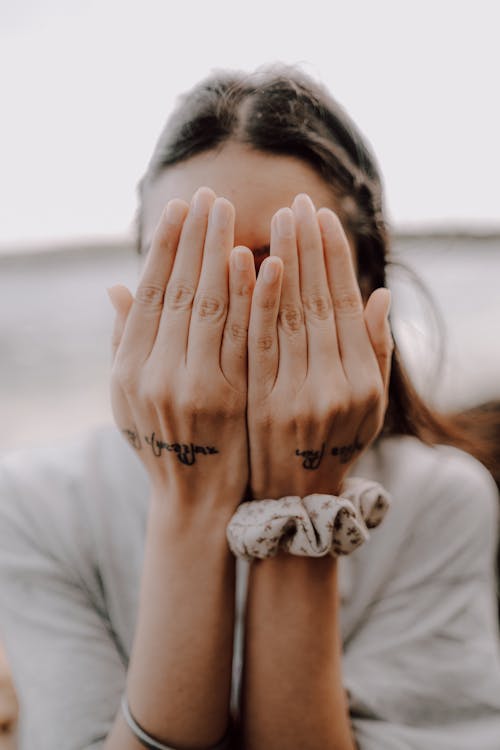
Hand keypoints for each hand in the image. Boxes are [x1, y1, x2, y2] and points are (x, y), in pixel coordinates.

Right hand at [107, 188, 255, 510]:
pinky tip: (258, 261)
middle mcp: (155, 374)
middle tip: (211, 194)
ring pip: (209, 305)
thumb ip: (124, 342)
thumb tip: (115, 287)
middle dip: (197, 238)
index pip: (150, 294)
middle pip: (179, 290)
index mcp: (127, 369)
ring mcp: (194, 386)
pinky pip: (241, 337)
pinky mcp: (231, 397)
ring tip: (233, 214)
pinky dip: (248, 297)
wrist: (196, 498)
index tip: (182, 209)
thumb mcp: (128, 398)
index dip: (166, 248)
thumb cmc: (161, 441)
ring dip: (221, 253)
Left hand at [247, 193, 391, 500]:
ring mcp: (296, 395)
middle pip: (316, 301)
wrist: (295, 498)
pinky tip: (252, 264)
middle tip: (297, 201)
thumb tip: (381, 294)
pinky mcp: (262, 404)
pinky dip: (257, 302)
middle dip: (307, 247)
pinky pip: (258, 344)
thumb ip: (375, 350)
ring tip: (275, 219)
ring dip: (283, 261)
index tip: (323, 217)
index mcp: (362, 379)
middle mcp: (333, 384)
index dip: (334, 258)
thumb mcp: (370, 405)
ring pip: (288, 315)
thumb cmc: (335, 444)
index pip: (344, 304)